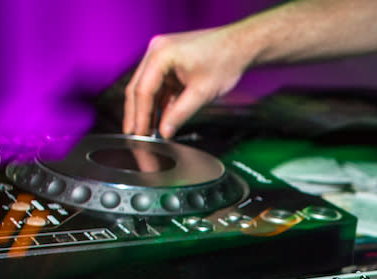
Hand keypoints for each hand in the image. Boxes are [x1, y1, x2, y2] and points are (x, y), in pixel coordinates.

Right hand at [123, 26, 252, 138]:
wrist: (240, 46)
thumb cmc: (225, 60)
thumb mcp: (201, 93)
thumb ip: (180, 114)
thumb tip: (164, 132)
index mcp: (161, 54)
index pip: (143, 89)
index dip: (140, 115)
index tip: (139, 133)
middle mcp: (157, 51)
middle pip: (139, 87)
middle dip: (137, 113)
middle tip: (135, 135)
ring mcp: (162, 56)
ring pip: (148, 87)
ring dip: (148, 109)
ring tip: (147, 131)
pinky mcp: (170, 63)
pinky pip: (159, 85)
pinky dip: (160, 102)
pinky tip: (160, 119)